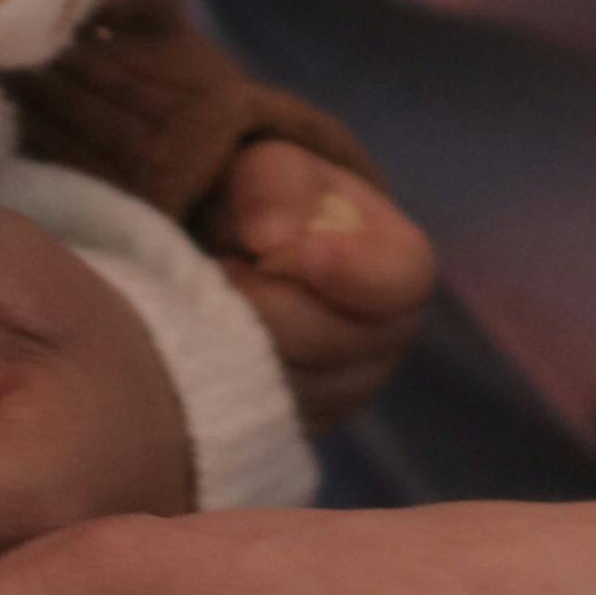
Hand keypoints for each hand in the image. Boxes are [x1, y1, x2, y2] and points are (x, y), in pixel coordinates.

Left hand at [211, 136, 428, 417]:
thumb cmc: (266, 201)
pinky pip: (255, 414)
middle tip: (214, 267)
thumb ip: (276, 185)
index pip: (397, 282)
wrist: (235, 251)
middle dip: (265, 304)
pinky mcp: (289, 426)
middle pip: (333, 344)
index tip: (266, 248)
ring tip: (199, 295)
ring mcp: (340, 393)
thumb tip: (270, 238)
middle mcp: (383, 342)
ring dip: (233, 337)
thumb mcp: (271, 169)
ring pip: (289, 385)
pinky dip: (217, 373)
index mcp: (401, 270)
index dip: (338, 268)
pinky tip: (194, 336)